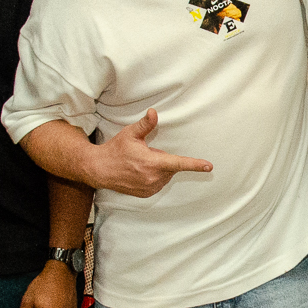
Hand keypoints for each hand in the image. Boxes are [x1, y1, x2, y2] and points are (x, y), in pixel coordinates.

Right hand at [90, 109, 212, 196]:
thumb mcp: (130, 134)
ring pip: (165, 176)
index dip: (194, 164)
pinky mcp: (146, 194)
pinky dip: (153, 177)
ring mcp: (149, 188)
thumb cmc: (115, 150)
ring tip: (139, 164)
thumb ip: (145, 125)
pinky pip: (158, 183)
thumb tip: (154, 112)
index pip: (178, 163)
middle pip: (170, 167)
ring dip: (158, 169)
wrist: (99, 170)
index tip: (209, 166)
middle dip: (161, 159)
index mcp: (152, 163)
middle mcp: (153, 178)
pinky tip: (139, 173)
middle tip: (144, 155)